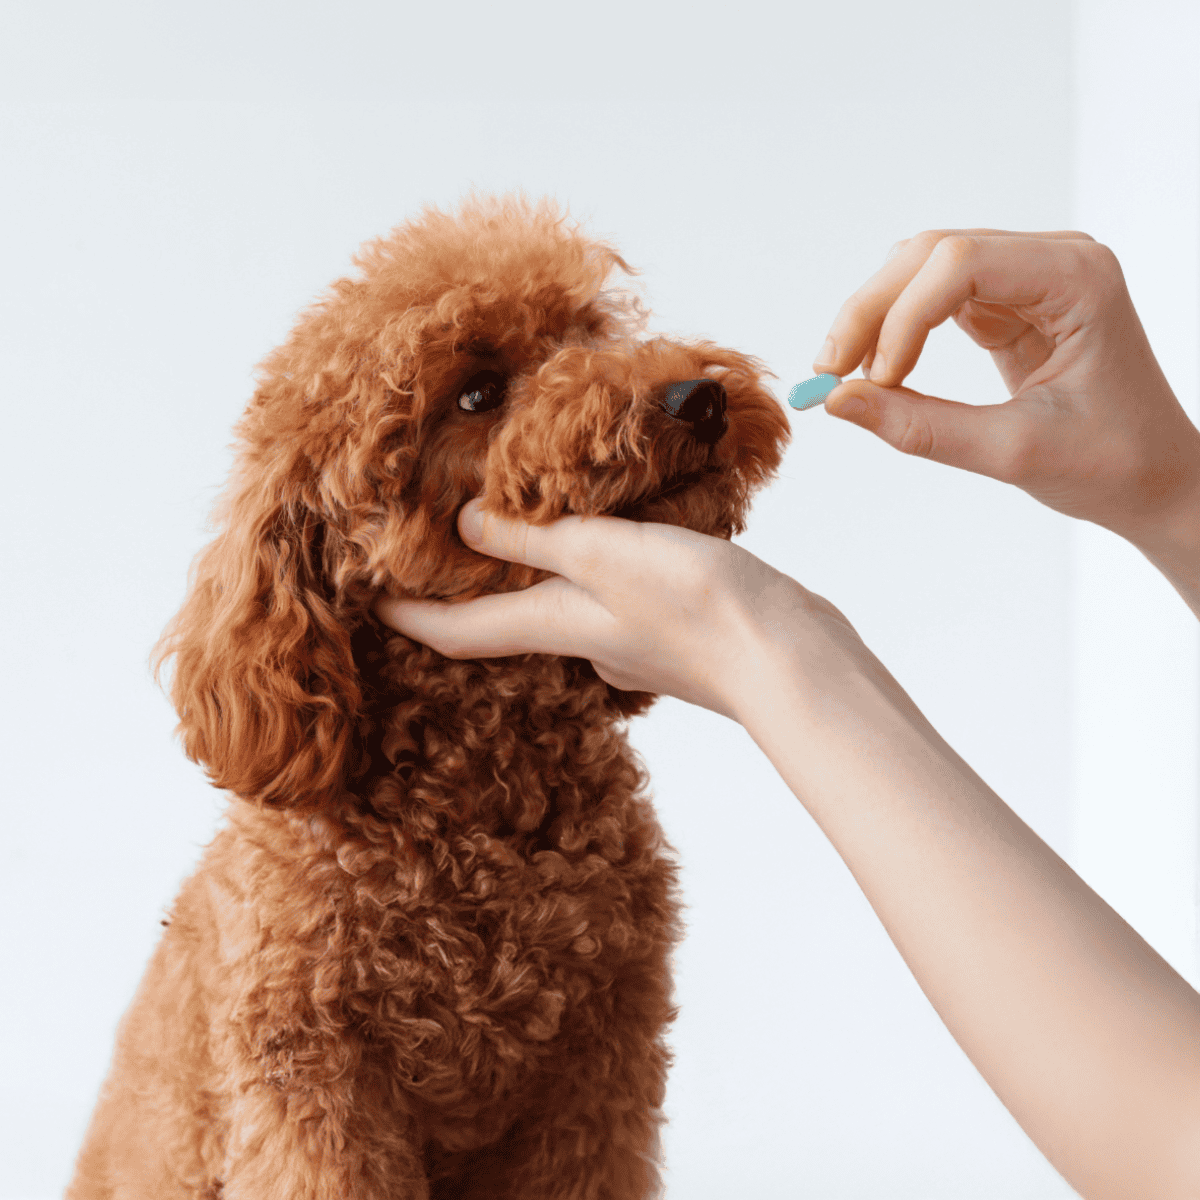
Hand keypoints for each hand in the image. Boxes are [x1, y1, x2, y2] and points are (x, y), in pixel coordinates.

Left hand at [372, 503, 865, 724]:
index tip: (366, 596)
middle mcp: (582, 639)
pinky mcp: (668, 624)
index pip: (456, 631)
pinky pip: (608, 591)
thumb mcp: (604, 554)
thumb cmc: (700, 610)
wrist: (792, 658)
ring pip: (559, 602)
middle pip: (502, 619)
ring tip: (519, 522)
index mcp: (554, 624)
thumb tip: (462, 524)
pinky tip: (610, 533)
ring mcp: (627, 637)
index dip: (407, 615)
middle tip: (438, 543)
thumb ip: (535, 536)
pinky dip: (588, 565)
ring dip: (531, 571)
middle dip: (468, 588)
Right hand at [815, 229, 1199, 544]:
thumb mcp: (1012, 452)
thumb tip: (836, 403)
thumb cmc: (1110, 464)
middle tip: (829, 372)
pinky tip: (877, 369)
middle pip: (932, 253)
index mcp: (1078, 280)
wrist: (1153, 478)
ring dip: (875, 315)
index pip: (962, 263)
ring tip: (845, 374)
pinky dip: (895, 329)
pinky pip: (933, 296)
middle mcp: (1054, 260)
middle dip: (872, 309)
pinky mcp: (1008, 301)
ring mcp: (1030, 276)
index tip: (873, 382)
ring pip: (922, 267)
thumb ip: (921, 427)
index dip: (902, 317)